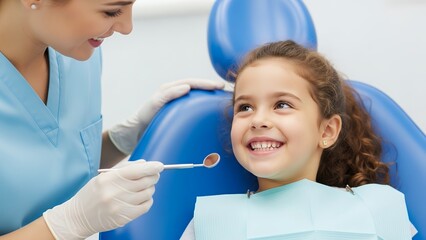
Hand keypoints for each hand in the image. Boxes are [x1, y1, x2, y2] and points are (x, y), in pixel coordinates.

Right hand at [43, 161, 163, 239]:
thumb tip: (145, 164)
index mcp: (109, 179)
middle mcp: (114, 192)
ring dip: (150, 188)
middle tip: (153, 175)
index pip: (137, 170)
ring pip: (147, 193)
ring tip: (143, 187)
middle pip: (145, 181)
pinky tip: (141, 198)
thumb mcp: (103, 177)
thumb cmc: (92, 194)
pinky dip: (147, 200)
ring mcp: (119, 206)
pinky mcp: (123, 217)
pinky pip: (145, 206)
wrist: (77, 217)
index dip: (152, 167)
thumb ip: (125, 169)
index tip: (160, 166)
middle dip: (153, 177)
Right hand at [108, 78, 224, 154]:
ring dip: (197, 84)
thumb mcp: (175, 122)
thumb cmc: (156, 127)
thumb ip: (187, 118)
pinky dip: (177, 90)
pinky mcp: (154, 101)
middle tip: (221, 86)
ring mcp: (162, 94)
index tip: (223, 89)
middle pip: (192, 83)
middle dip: (207, 84)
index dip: (209, 86)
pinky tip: (187, 88)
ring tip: (210, 85)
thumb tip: (206, 125)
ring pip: (182, 84)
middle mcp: (170, 90)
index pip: (195, 87)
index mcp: (176, 95)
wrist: (134, 132)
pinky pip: (167, 94)